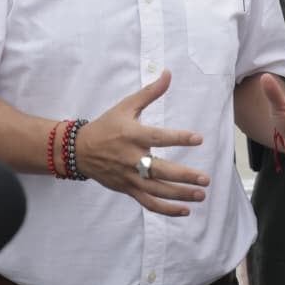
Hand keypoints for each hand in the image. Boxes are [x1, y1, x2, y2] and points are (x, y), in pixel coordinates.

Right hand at [74, 71, 208, 216]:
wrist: (79, 150)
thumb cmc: (107, 126)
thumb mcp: (126, 106)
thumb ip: (150, 92)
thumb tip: (168, 73)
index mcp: (132, 135)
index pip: (158, 137)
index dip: (178, 138)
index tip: (199, 139)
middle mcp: (131, 158)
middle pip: (159, 170)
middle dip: (184, 176)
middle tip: (205, 178)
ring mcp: (129, 177)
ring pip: (156, 190)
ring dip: (180, 195)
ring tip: (201, 195)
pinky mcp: (127, 189)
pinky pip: (148, 203)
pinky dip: (166, 209)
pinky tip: (185, 210)